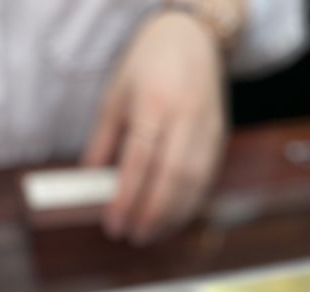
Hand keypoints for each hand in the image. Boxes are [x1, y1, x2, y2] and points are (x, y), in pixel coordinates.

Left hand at [83, 11, 225, 243]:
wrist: (193, 37)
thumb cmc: (149, 65)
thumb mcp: (115, 95)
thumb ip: (103, 140)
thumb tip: (88, 181)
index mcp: (155, 102)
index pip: (140, 160)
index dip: (126, 197)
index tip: (113, 223)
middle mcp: (186, 116)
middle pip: (171, 177)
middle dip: (151, 214)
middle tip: (132, 236)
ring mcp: (207, 129)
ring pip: (193, 184)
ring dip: (171, 217)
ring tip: (149, 234)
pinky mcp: (220, 139)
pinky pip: (206, 181)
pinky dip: (188, 207)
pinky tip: (171, 221)